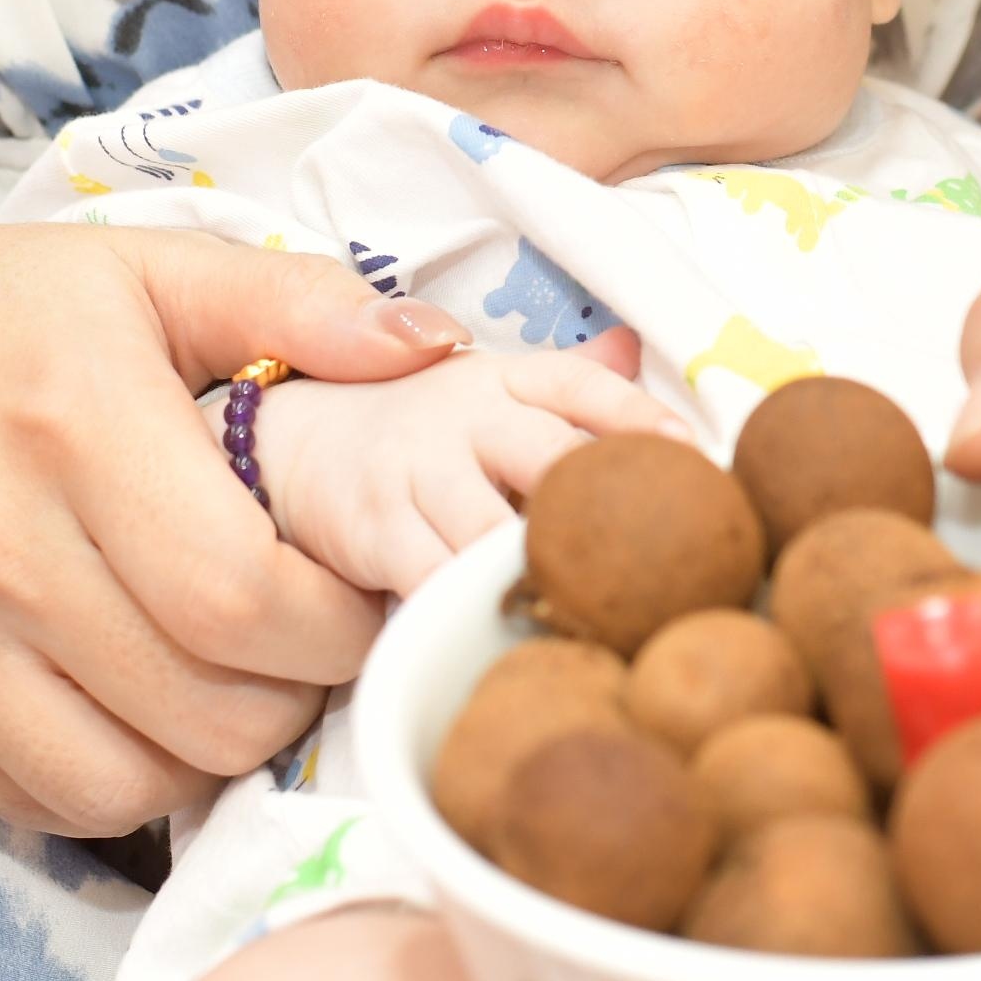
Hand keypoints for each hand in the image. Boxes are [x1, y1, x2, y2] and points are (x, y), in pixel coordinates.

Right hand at [0, 217, 477, 838]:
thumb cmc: (7, 314)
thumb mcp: (152, 270)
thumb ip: (298, 304)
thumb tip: (434, 351)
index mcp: (68, 419)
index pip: (243, 598)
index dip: (336, 628)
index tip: (354, 599)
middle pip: (202, 711)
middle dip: (291, 698)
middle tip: (301, 646)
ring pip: (125, 785)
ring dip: (206, 754)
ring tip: (223, 679)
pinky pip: (34, 802)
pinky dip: (111, 778)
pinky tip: (133, 703)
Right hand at [254, 331, 678, 594]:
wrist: (286, 440)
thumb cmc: (414, 425)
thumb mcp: (487, 388)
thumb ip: (563, 381)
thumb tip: (635, 345)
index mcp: (503, 379)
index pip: (580, 385)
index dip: (638, 414)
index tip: (695, 454)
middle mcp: (465, 416)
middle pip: (549, 453)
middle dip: (602, 500)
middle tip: (664, 549)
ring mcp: (418, 471)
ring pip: (493, 527)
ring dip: (543, 569)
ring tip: (602, 611)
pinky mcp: (375, 528)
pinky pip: (431, 576)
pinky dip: (470, 607)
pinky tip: (512, 635)